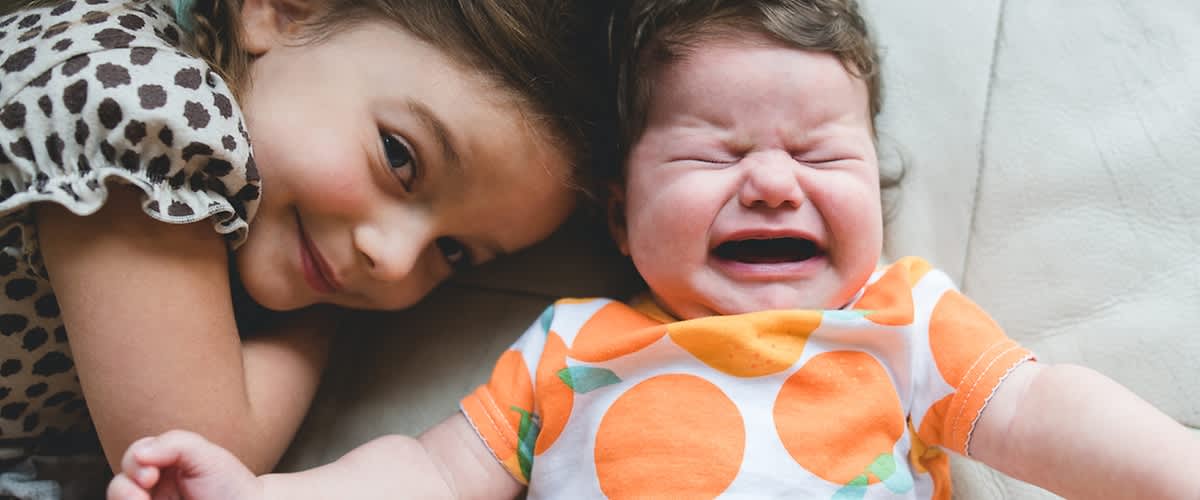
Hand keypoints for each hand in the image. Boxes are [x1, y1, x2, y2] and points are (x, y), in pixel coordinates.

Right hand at [106, 430, 261, 499]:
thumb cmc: (229, 483)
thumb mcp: (205, 454)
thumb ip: (174, 444)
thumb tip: (139, 454)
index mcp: (160, 467)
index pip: (132, 461)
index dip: (133, 465)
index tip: (150, 476)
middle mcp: (152, 490)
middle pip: (118, 487)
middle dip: (123, 490)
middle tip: (142, 497)